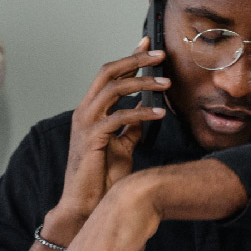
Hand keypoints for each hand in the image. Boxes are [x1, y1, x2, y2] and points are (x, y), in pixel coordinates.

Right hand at [47, 38, 169, 237]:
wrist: (86, 204)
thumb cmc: (102, 178)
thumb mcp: (121, 147)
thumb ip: (130, 129)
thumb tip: (144, 114)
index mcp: (90, 111)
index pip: (109, 75)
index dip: (129, 58)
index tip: (149, 45)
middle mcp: (84, 111)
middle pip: (109, 72)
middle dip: (135, 59)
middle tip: (161, 55)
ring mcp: (85, 123)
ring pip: (114, 89)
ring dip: (143, 83)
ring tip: (167, 84)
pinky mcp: (92, 138)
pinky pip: (120, 117)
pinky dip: (142, 113)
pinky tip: (159, 114)